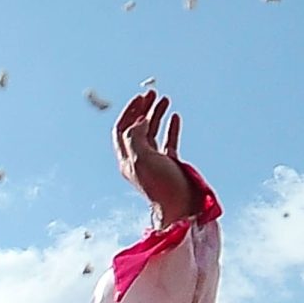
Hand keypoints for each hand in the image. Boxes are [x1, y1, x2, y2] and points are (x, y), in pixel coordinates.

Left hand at [113, 90, 196, 224]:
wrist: (181, 209)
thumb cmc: (161, 186)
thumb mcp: (141, 159)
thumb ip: (135, 136)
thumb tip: (140, 120)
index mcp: (127, 159)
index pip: (122, 129)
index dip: (129, 112)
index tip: (140, 97)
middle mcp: (139, 160)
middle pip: (136, 128)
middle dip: (143, 109)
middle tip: (152, 93)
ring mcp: (155, 162)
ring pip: (152, 132)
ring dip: (157, 114)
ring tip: (164, 99)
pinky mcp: (171, 165)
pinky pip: (168, 141)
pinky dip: (170, 127)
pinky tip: (175, 116)